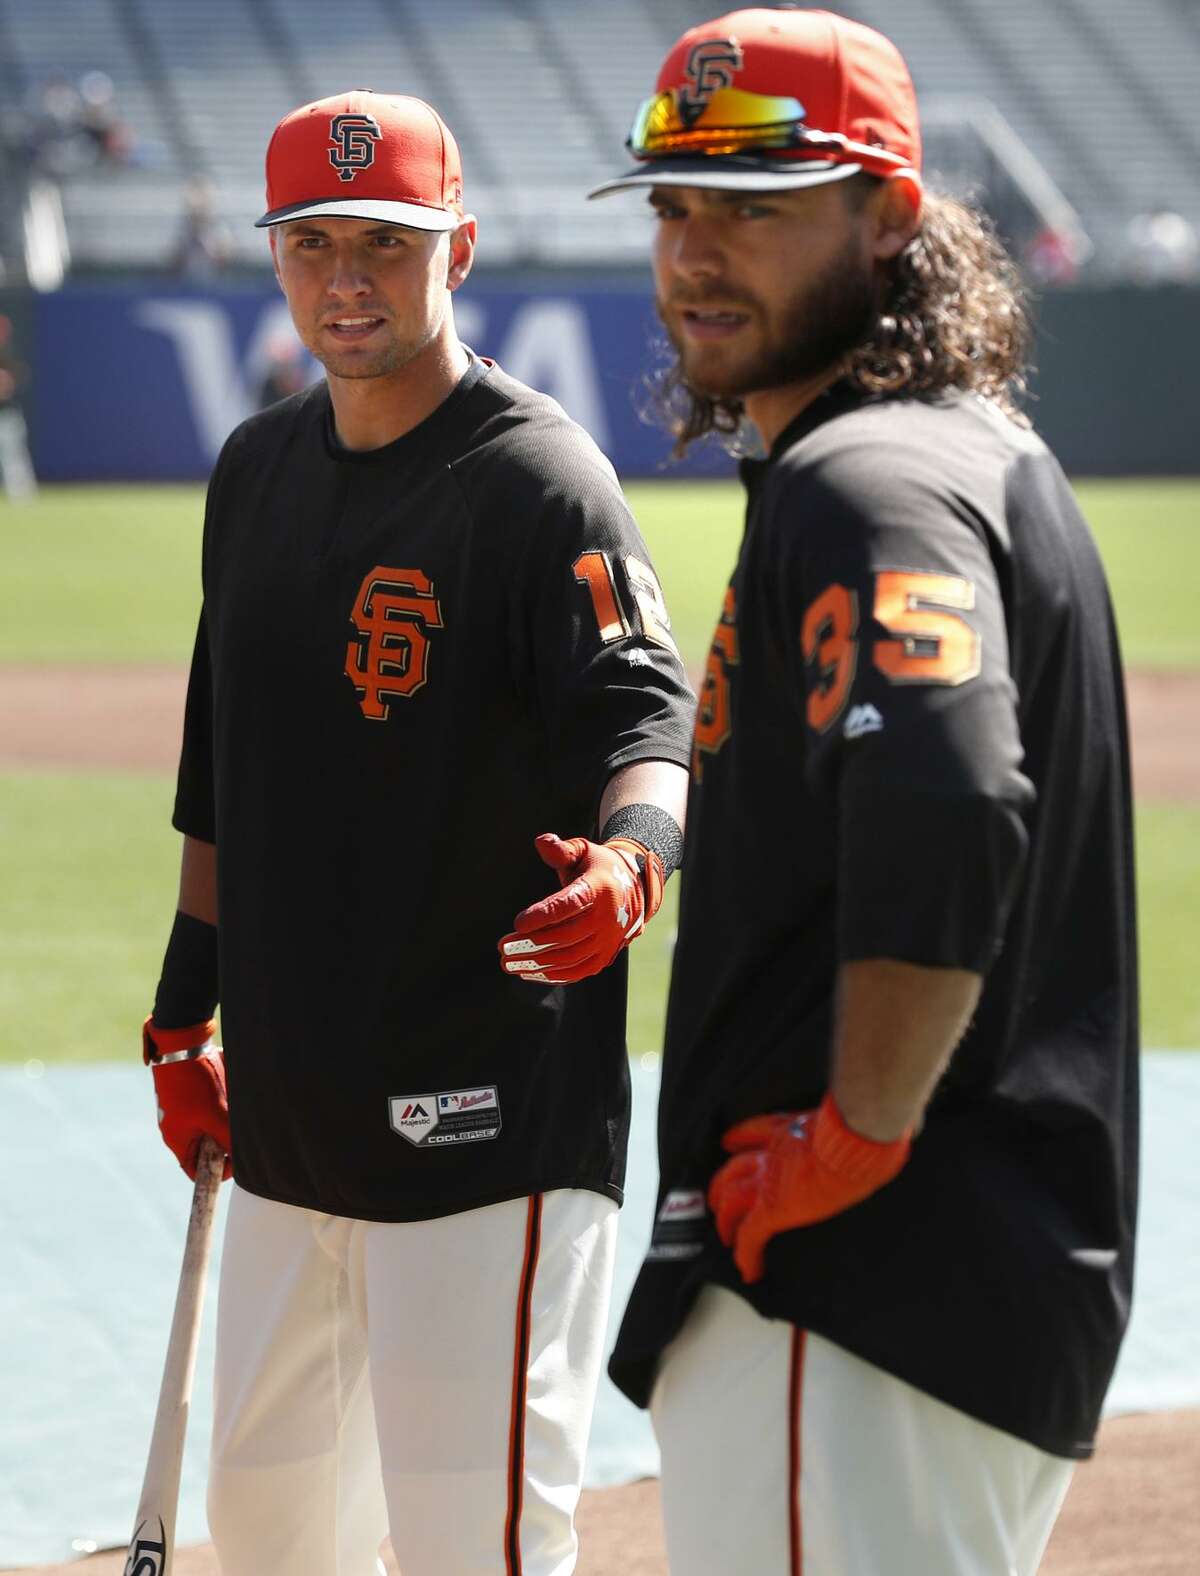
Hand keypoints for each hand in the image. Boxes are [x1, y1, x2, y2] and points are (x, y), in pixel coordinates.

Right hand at [143, 1017, 231, 1180]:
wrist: (182, 1042)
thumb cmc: (196, 1083)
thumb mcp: (217, 1116)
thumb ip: (229, 1141)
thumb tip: (241, 1161)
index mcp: (176, 1138)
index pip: (193, 1168)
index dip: (215, 1170)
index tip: (235, 1162)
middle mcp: (175, 1125)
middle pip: (204, 1145)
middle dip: (224, 1136)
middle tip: (236, 1126)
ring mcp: (180, 1108)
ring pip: (210, 1122)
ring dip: (225, 1116)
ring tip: (231, 1100)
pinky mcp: (188, 1091)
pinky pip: (209, 1103)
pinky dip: (222, 1098)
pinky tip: (227, 1084)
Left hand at [498, 832, 663, 984]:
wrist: (634, 888)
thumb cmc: (598, 868)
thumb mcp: (583, 850)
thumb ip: (561, 849)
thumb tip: (541, 842)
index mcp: (598, 889)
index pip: (569, 905)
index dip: (543, 915)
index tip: (517, 923)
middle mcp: (607, 918)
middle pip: (566, 937)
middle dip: (531, 944)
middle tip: (502, 947)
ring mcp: (608, 940)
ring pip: (570, 958)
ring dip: (536, 963)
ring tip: (508, 963)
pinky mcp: (606, 956)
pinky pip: (579, 971)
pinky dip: (553, 975)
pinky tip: (529, 972)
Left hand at [708, 1094, 910, 1282]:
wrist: (856, 1138)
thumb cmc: (865, 1124)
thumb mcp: (857, 1116)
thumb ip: (863, 1118)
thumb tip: (903, 1118)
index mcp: (794, 1129)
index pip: (759, 1129)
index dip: (740, 1136)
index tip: (730, 1141)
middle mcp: (775, 1152)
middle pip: (735, 1165)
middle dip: (722, 1180)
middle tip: (717, 1193)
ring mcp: (771, 1180)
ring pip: (731, 1198)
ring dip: (725, 1217)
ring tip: (724, 1233)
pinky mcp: (773, 1209)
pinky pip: (750, 1235)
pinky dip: (746, 1253)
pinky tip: (747, 1269)